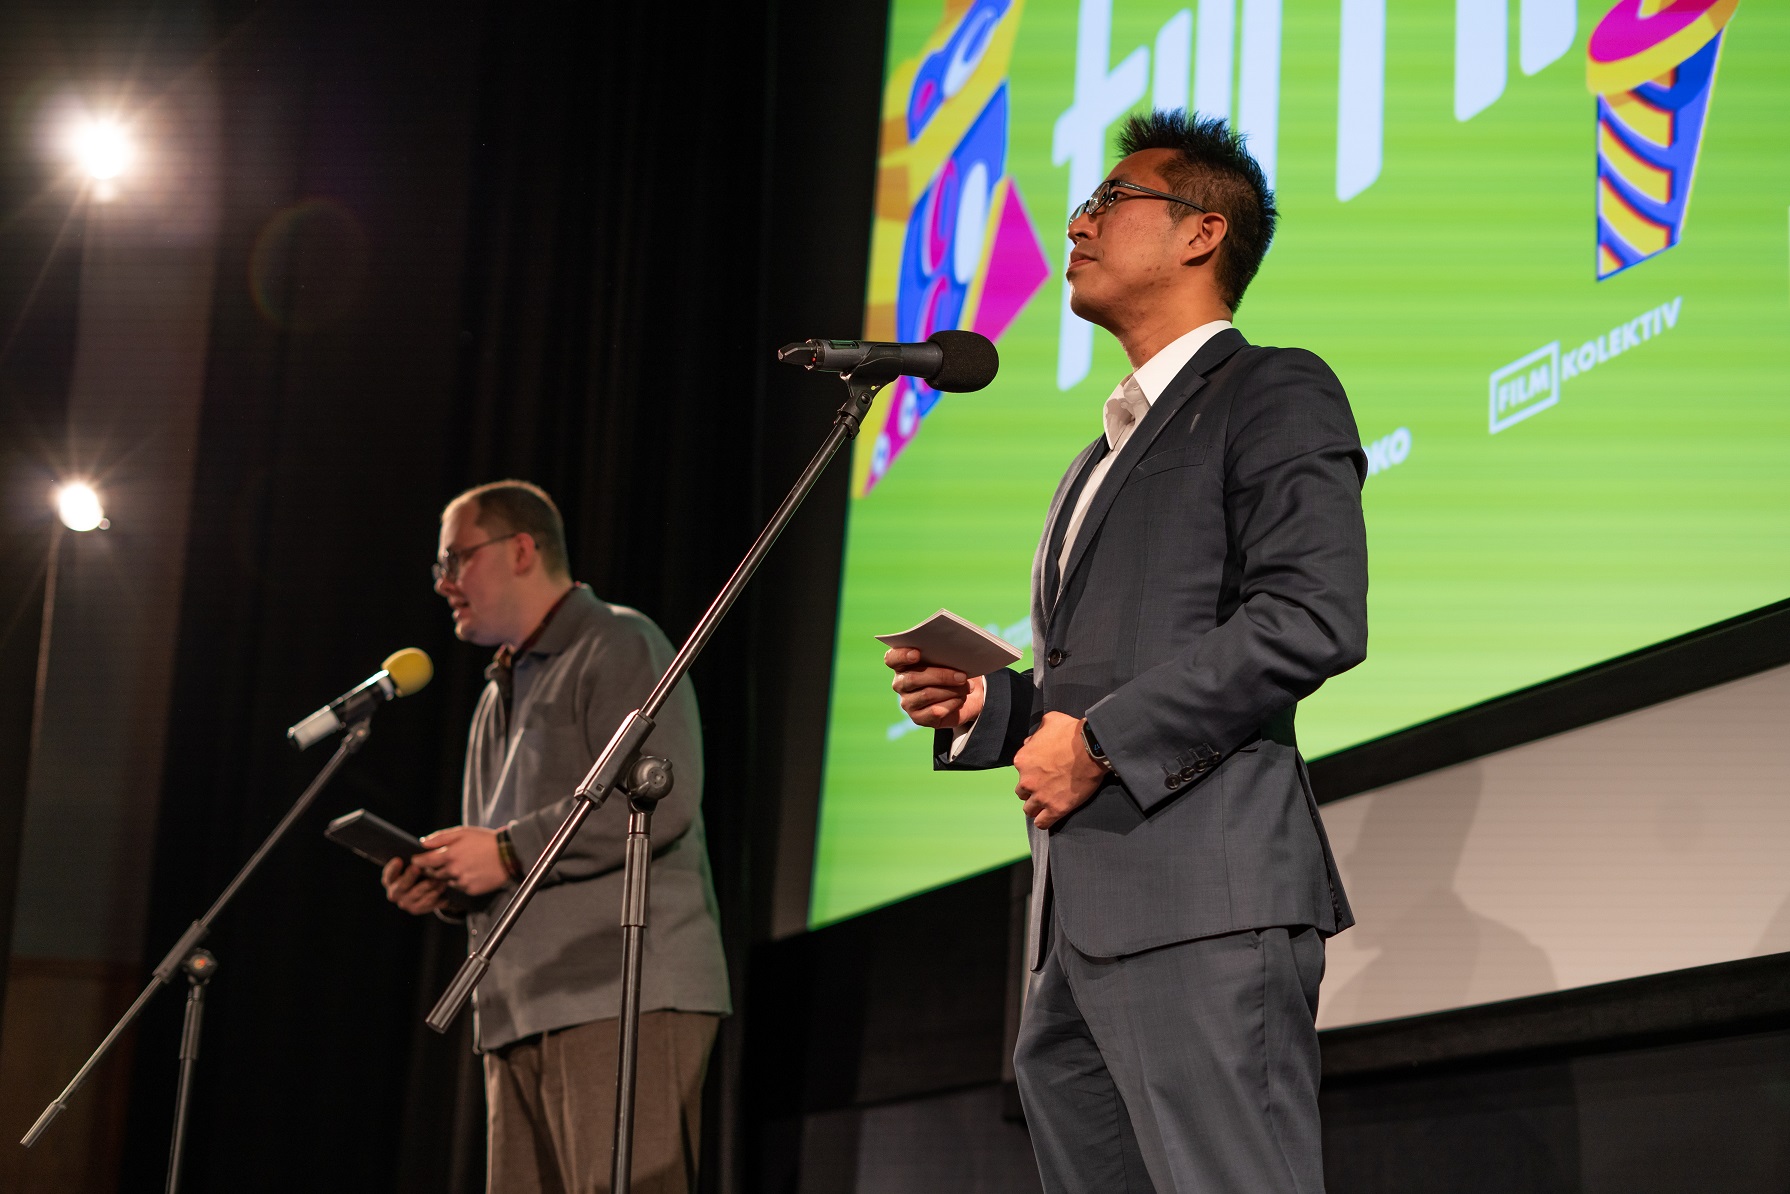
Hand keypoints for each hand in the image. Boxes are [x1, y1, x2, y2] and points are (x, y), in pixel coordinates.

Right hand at [381, 856, 448, 914]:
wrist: (432, 885)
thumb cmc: (423, 867)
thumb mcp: (419, 860)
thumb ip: (418, 854)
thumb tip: (423, 843)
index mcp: (391, 879)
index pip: (387, 876)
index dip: (392, 869)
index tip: (399, 859)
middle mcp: (395, 892)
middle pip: (400, 887)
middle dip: (409, 877)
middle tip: (418, 868)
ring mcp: (405, 902)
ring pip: (415, 896)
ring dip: (427, 888)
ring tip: (439, 881)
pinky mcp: (417, 909)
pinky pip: (426, 906)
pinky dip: (435, 899)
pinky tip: (444, 892)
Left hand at [414, 826, 510, 896]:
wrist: (508, 854)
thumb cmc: (485, 840)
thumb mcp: (463, 832)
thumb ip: (440, 837)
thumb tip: (422, 843)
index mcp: (449, 855)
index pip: (424, 862)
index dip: (418, 861)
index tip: (416, 860)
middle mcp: (453, 870)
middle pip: (434, 874)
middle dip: (433, 869)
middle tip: (440, 863)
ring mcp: (462, 881)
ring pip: (446, 881)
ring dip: (448, 876)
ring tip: (459, 866)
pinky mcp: (470, 890)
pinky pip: (459, 887)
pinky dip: (460, 881)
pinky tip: (470, 872)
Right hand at [886, 648, 984, 728]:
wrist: (965, 694)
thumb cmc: (953, 670)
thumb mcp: (949, 658)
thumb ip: (945, 654)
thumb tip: (954, 655)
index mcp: (902, 663)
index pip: (891, 658)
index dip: (901, 655)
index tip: (917, 653)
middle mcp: (900, 683)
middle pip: (913, 678)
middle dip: (940, 676)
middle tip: (962, 676)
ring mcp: (907, 702)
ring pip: (927, 694)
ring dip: (951, 691)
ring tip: (967, 687)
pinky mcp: (918, 718)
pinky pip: (934, 711)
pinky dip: (951, 704)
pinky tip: (961, 699)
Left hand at [1013, 712, 1106, 829]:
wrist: (1091, 748)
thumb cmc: (1071, 733)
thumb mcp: (1050, 721)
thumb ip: (1037, 733)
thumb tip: (1032, 740)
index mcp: (1022, 760)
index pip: (1020, 772)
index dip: (1031, 772)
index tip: (1042, 771)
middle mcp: (1027, 780)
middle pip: (1022, 792)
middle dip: (1031, 791)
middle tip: (1045, 787)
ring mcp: (1040, 796)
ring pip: (1029, 809)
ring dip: (1036, 807)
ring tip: (1047, 804)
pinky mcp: (1056, 808)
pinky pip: (1042, 822)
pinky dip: (1044, 821)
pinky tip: (1049, 817)